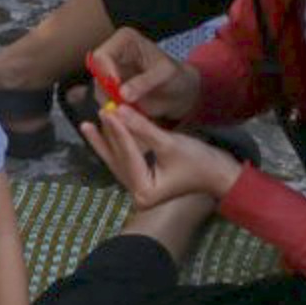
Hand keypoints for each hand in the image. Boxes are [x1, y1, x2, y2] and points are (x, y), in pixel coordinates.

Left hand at [78, 105, 242, 208]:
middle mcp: (137, 194)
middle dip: (105, 137)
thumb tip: (118, 110)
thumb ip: (142, 128)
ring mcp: (138, 188)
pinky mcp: (142, 180)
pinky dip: (116, 145)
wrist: (218, 173)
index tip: (107, 111)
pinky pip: (125, 160)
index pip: (127, 156)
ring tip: (88, 124)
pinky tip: (104, 132)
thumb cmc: (199, 161)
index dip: (117, 131)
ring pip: (118, 160)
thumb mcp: (169, 143)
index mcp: (144, 191)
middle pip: (117, 160)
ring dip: (105, 141)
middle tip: (94, 116)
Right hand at [88, 28, 199, 121]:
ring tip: (136, 109)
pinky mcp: (108, 91)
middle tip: (128, 106)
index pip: (101, 56)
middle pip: (96, 76)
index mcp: (124, 40)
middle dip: (110, 93)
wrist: (179, 91)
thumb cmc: (175, 76)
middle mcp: (112, 54)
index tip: (121, 92)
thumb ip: (144, 82)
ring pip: (98, 92)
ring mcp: (107, 74)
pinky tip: (132, 112)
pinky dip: (116, 112)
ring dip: (114, 105)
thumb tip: (122, 94)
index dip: (107, 74)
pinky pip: (104, 104)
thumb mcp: (166, 75)